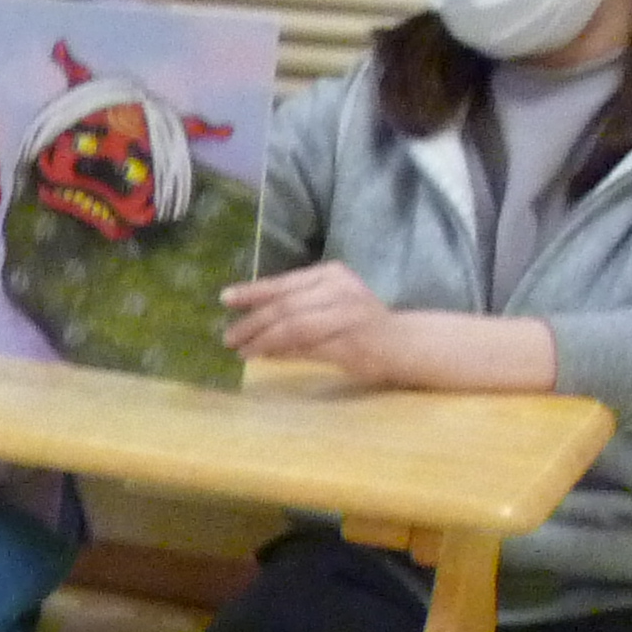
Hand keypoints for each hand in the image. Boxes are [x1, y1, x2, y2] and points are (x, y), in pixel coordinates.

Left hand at [220, 261, 403, 376]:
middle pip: (285, 306)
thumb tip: (252, 319)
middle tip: (229, 337)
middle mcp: (339, 291)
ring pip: (293, 327)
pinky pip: (307, 348)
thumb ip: (296, 306)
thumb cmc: (361, 322)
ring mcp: (346, 317)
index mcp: (331, 274)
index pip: (284, 282)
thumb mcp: (329, 302)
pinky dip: (283, 353)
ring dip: (263, 340)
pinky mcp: (350, 344)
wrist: (405, 343)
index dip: (253, 291)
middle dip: (252, 322)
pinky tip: (266, 356)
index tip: (226, 298)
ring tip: (242, 350)